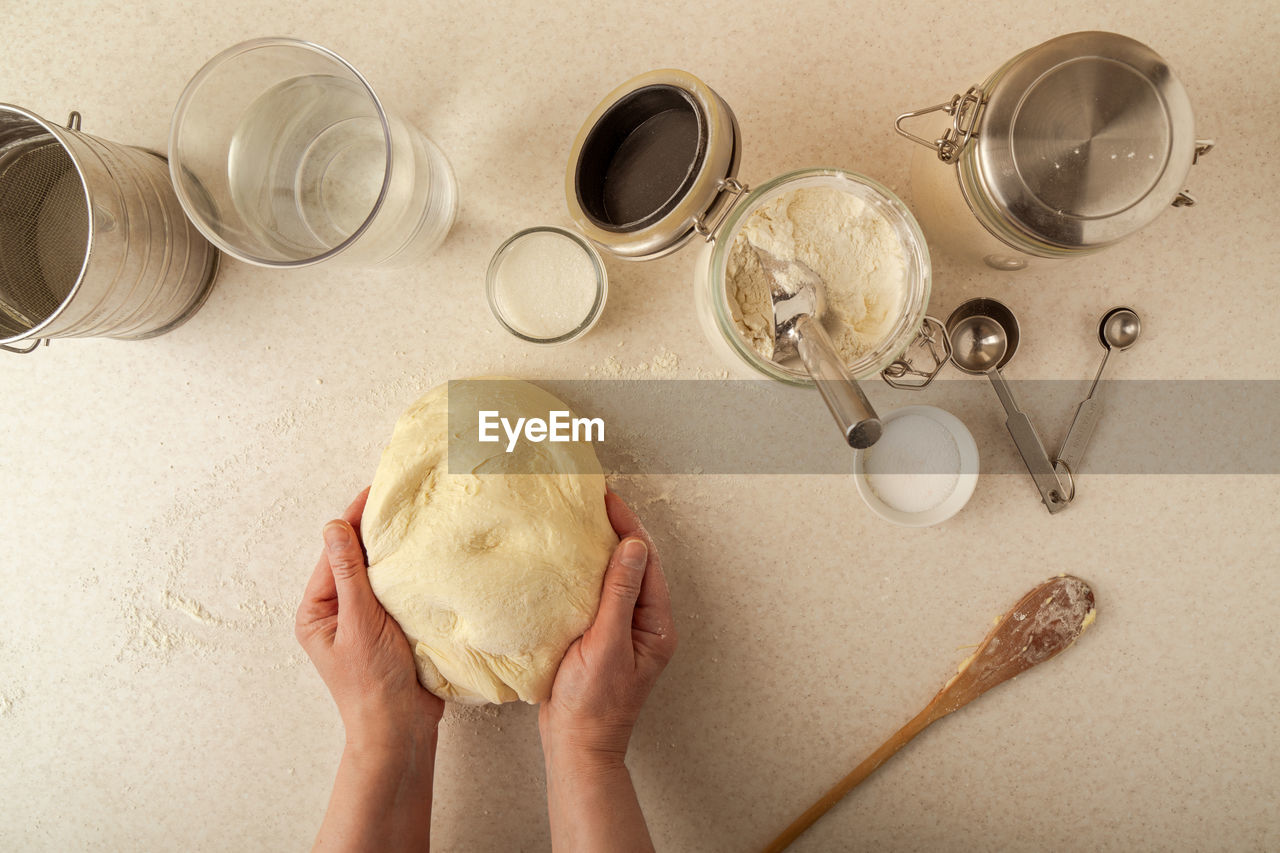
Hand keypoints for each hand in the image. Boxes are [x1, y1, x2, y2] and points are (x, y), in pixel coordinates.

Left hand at [295, 488, 443, 750]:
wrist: (399, 729)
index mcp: (317, 611)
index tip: (375, 492)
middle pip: (355, 560)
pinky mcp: (390, 629)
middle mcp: (336, 613)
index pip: (335, 554)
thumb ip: (349, 574)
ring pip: (377, 574)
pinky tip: (423, 558)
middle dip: (374, 532)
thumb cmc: (373, 684)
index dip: (354, 522)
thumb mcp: (359, 622)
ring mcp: (364, 621)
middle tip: (399, 499)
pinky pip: (396, 592)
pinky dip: (407, 575)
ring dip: (393, 553)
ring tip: (413, 522)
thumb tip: (334, 528)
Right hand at [539, 491, 677, 765]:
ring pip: (616, 580)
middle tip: (594, 502)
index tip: (608, 500)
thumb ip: (620, 594)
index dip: (628, 528)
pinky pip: (598, 597)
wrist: (575, 747)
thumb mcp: (606, 644)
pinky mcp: (600, 639)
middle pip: (634, 566)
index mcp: (656, 626)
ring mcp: (622, 632)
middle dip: (618, 532)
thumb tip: (633, 546)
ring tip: (581, 522)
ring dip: (601, 551)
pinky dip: (585, 575)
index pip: (646, 563)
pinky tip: (568, 563)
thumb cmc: (593, 705)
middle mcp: (645, 625)